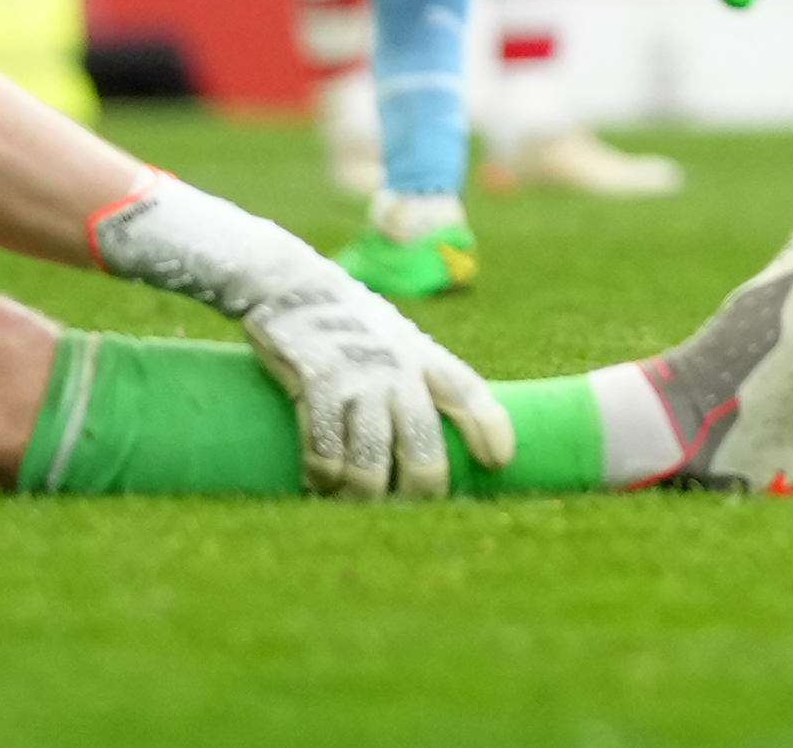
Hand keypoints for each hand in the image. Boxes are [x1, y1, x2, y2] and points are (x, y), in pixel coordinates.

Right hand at [240, 270, 508, 498]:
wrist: (293, 285)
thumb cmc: (353, 326)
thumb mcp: (400, 342)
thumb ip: (422, 380)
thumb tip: (446, 440)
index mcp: (425, 356)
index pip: (468, 393)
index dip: (488, 427)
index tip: (499, 461)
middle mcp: (399, 366)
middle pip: (423, 441)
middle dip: (421, 486)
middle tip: (412, 506)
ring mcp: (358, 374)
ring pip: (371, 457)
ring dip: (364, 491)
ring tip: (356, 501)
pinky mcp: (316, 380)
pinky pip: (325, 446)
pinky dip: (324, 475)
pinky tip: (320, 483)